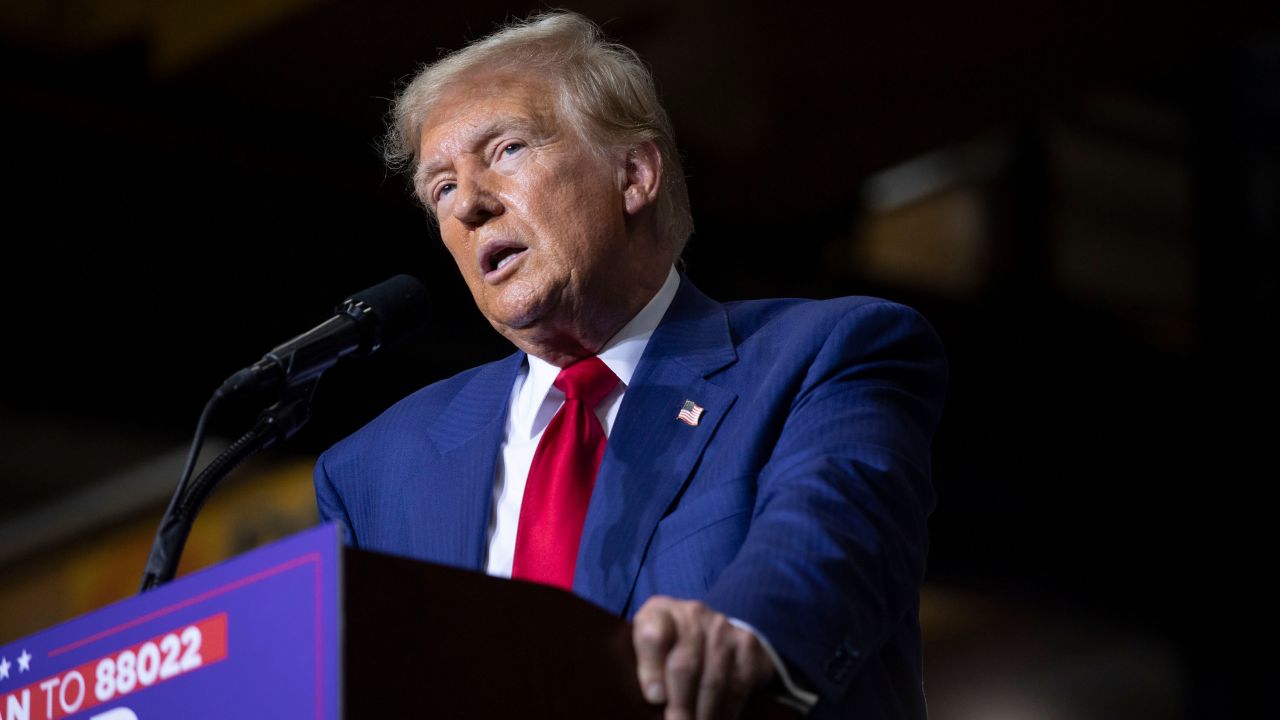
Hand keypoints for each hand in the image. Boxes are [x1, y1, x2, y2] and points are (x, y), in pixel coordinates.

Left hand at [632, 595, 775, 719]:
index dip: (651, 670)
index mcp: (659, 613)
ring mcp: (722, 627)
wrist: (710, 631)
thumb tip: (655, 699)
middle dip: (681, 705)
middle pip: (685, 665)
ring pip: (713, 679)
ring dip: (705, 714)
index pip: (653, 635)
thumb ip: (645, 669)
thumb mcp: (647, 651)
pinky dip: (728, 711)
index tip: (654, 699)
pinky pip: (738, 685)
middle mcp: (691, 614)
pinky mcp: (746, 644)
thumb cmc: (668, 648)